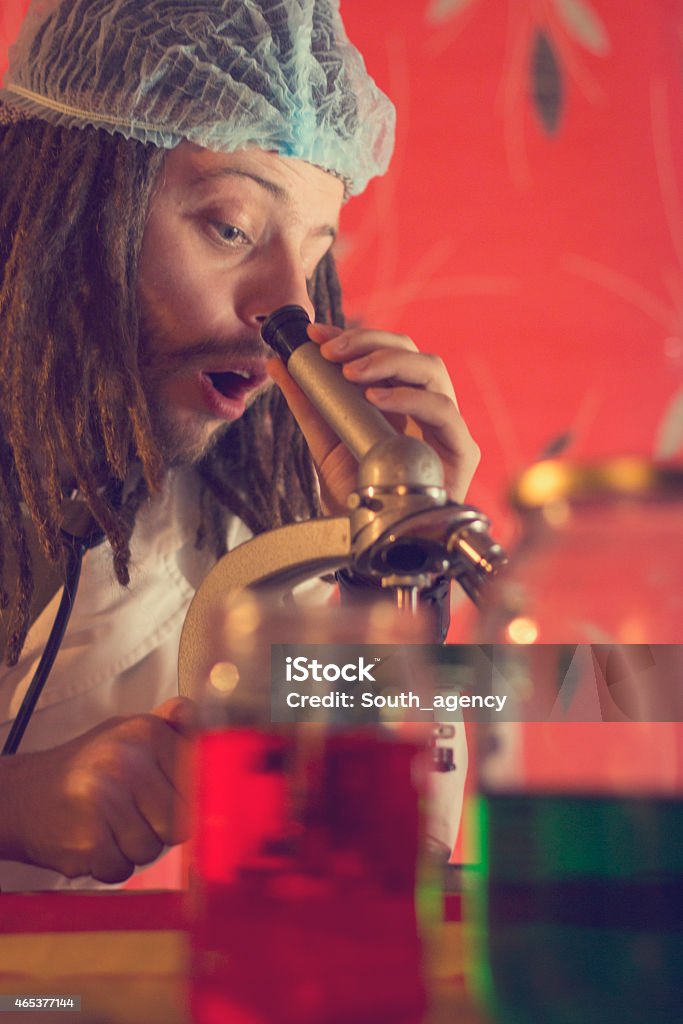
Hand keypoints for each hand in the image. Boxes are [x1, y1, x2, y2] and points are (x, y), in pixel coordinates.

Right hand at [0, 697, 196, 882]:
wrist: (21, 795)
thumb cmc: (86, 767)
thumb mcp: (128, 732)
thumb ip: (171, 726)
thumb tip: (206, 720)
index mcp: (146, 732)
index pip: (200, 782)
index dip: (188, 800)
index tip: (171, 801)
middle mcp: (127, 761)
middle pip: (180, 822)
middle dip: (161, 828)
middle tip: (134, 814)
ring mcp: (106, 799)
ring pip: (152, 850)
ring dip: (134, 849)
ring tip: (111, 826)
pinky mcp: (88, 839)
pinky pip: (123, 870)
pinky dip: (110, 865)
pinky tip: (94, 842)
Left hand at [267, 323, 479, 512]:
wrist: (372, 540)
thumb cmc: (360, 495)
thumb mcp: (325, 443)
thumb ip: (308, 403)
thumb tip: (279, 364)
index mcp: (400, 400)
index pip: (384, 352)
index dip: (353, 337)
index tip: (316, 334)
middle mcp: (426, 406)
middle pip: (411, 352)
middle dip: (369, 342)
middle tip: (330, 351)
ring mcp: (446, 425)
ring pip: (431, 369)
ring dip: (388, 361)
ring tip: (350, 372)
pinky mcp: (461, 449)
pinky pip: (443, 409)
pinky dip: (409, 397)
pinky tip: (377, 399)